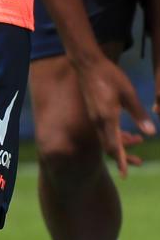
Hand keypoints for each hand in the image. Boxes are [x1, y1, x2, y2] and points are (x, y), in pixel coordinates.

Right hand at [73, 53, 154, 176]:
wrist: (87, 64)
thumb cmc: (110, 76)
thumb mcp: (128, 94)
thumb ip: (139, 114)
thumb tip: (151, 133)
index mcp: (107, 118)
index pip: (114, 146)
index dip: (121, 161)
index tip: (124, 175)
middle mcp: (98, 121)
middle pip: (109, 147)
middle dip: (122, 157)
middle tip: (137, 163)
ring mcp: (95, 117)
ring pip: (107, 139)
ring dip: (121, 145)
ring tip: (138, 141)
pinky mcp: (94, 113)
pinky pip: (104, 131)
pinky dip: (116, 136)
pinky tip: (129, 132)